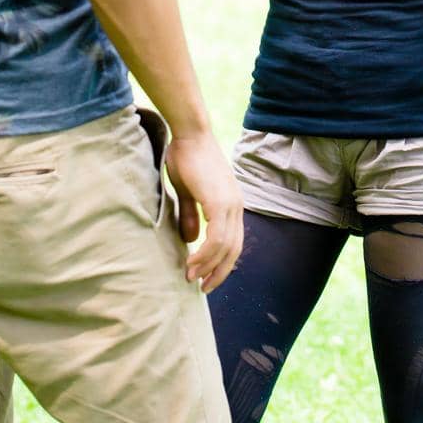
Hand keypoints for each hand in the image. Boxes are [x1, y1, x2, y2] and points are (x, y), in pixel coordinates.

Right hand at [164, 131, 243, 292]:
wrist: (189, 134)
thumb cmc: (186, 158)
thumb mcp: (187, 192)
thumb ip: (190, 214)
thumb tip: (191, 238)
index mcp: (231, 204)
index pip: (233, 242)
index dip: (221, 263)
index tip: (206, 278)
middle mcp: (236, 206)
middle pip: (233, 250)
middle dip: (218, 272)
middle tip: (202, 287)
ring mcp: (230, 203)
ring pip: (225, 247)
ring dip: (208, 266)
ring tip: (191, 277)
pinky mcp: (219, 202)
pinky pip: (216, 237)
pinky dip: (205, 253)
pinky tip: (191, 262)